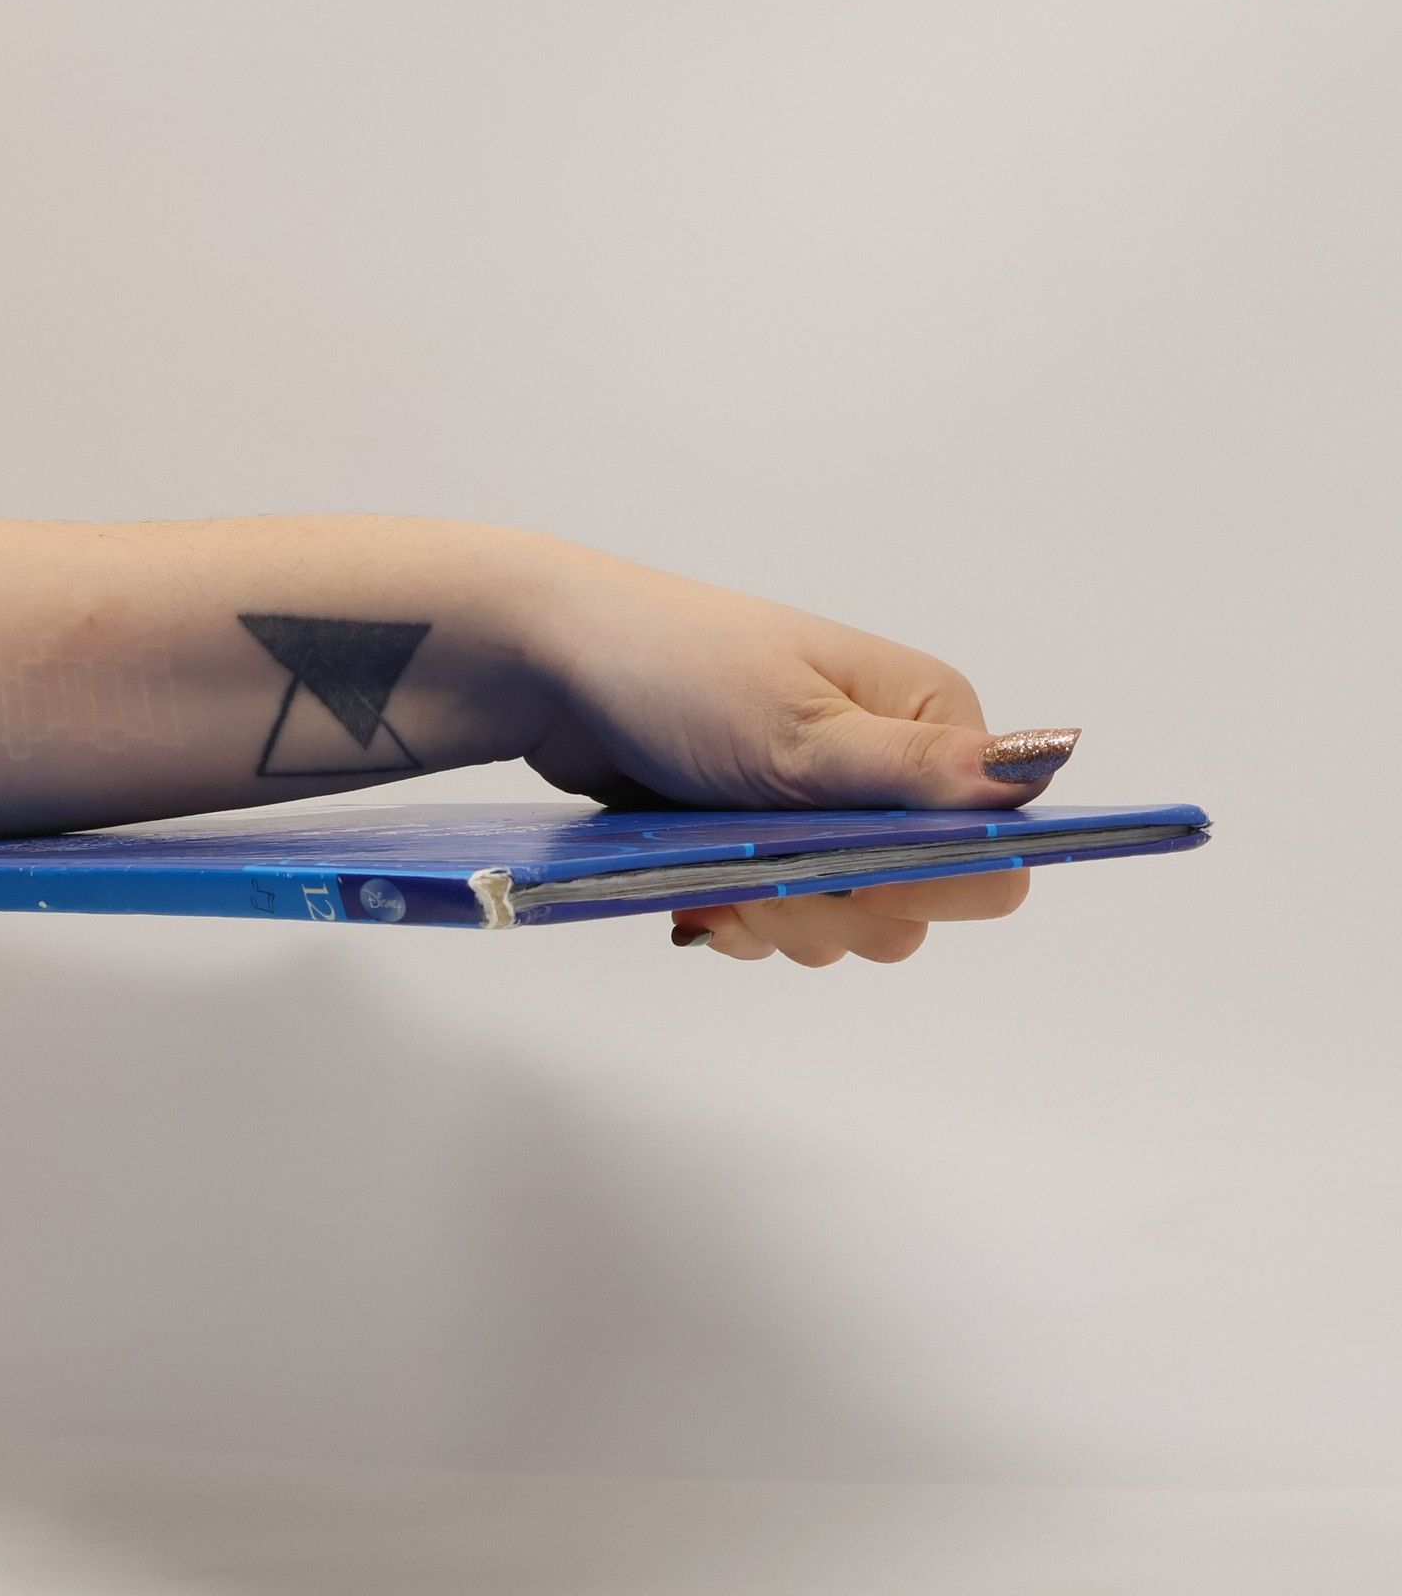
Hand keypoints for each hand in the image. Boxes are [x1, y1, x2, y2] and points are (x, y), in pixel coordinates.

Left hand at [519, 546, 1074, 963]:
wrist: (554, 668)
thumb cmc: (675, 670)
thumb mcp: (798, 726)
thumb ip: (914, 771)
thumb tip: (1041, 765)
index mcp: (928, 723)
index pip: (989, 851)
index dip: (926, 886)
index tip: (845, 874)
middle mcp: (891, 769)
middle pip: (918, 904)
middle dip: (840, 913)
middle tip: (766, 882)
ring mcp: (825, 811)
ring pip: (849, 923)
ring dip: (788, 924)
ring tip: (723, 885)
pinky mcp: (766, 843)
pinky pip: (787, 922)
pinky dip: (749, 927)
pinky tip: (704, 901)